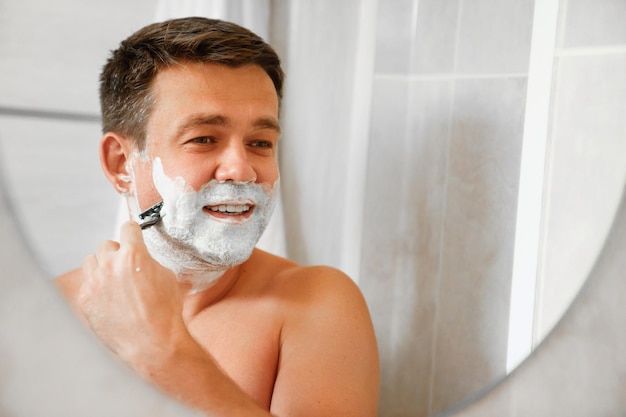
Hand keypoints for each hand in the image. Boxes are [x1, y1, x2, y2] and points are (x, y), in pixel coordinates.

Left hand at [77, 221, 185, 370]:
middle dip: (117, 252)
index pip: (128, 228)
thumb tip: (140, 259)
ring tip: (114, 280)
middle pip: (106, 245)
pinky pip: (86, 284)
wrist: (152, 343)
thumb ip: (148, 261)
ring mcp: (94, 282)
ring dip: (102, 266)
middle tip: (126, 264)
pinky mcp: (85, 299)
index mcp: (134, 255)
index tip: (133, 234)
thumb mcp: (166, 277)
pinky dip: (96, 287)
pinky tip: (109, 298)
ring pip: (91, 261)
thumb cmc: (164, 312)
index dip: (133, 232)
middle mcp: (110, 265)